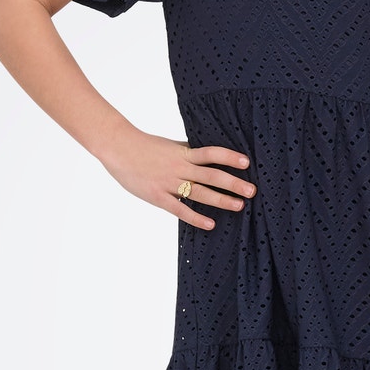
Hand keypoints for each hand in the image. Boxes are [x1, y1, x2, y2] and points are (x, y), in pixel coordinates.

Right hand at [99, 129, 255, 229]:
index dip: (229, 157)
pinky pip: (180, 209)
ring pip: (200, 193)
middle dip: (233, 183)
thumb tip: (208, 154)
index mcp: (183, 152)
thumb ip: (187, 151)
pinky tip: (210, 224)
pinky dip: (196, 217)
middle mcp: (179, 167)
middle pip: (212, 175)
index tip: (247, 163)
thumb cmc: (143, 145)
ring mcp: (169, 182)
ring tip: (239, 206)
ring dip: (221, 200)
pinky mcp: (157, 196)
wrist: (117, 147)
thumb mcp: (169, 145)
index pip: (211, 153)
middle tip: (252, 190)